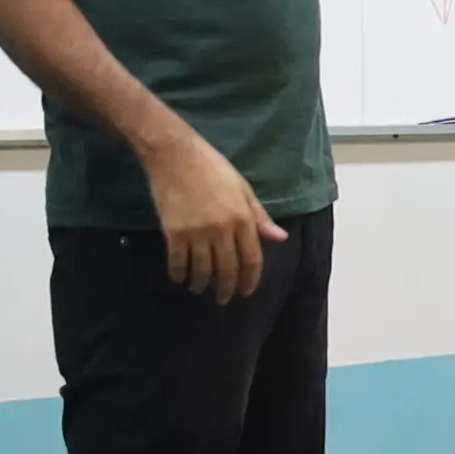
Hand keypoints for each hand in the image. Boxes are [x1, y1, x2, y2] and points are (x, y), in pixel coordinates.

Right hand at [140, 123, 284, 299]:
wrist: (175, 154)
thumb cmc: (212, 167)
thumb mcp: (243, 188)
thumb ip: (260, 217)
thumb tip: (280, 238)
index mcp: (243, 218)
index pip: (251, 259)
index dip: (250, 280)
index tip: (246, 292)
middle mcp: (222, 230)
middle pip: (227, 270)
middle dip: (227, 289)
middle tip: (223, 299)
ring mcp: (197, 232)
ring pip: (202, 271)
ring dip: (201, 285)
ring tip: (200, 289)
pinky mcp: (174, 232)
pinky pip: (178, 262)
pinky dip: (179, 274)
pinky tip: (180, 279)